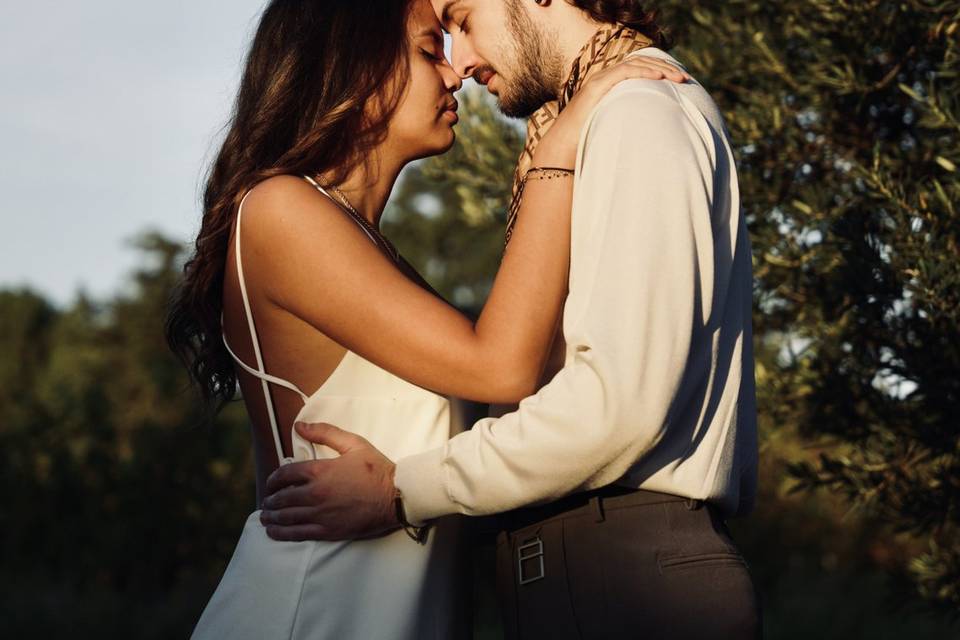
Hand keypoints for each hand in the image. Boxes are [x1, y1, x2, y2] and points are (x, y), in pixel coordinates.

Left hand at [260, 422, 399, 540]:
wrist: (396, 496)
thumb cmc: (376, 469)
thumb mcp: (353, 443)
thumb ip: (325, 432)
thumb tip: (299, 426)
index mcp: (320, 470)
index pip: (285, 474)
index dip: (274, 478)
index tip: (271, 482)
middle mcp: (315, 493)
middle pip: (282, 497)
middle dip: (271, 499)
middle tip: (267, 501)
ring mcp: (320, 514)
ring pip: (286, 516)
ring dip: (271, 516)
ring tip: (265, 516)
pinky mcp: (328, 530)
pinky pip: (297, 533)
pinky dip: (281, 532)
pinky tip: (273, 531)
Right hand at [534, 57, 689, 168]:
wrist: (564, 147)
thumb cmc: (587, 142)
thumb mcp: (615, 128)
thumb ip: (629, 122)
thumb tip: (652, 133)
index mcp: (610, 86)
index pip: (639, 68)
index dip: (661, 70)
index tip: (679, 81)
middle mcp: (605, 78)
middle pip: (640, 62)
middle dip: (665, 67)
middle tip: (684, 78)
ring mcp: (600, 80)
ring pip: (634, 63)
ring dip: (659, 68)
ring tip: (677, 77)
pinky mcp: (596, 86)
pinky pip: (623, 72)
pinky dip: (642, 72)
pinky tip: (658, 76)